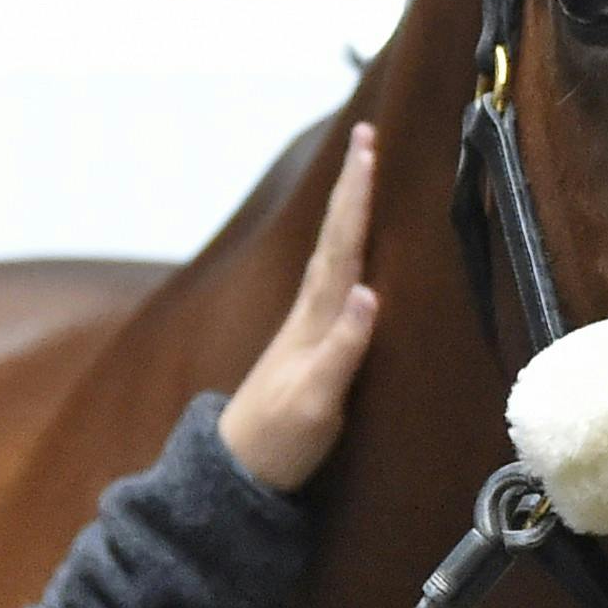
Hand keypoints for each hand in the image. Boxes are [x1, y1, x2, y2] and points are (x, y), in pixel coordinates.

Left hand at [218, 123, 381, 492]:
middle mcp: (309, 314)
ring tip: (362, 173)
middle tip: (366, 134)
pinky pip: (335, 278)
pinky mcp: (309, 344)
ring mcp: (306, 327)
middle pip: (336, 238)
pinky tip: (352, 248)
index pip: (341, 246)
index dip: (356, 198)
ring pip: (333, 253)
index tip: (367, 149)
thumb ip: (342, 349)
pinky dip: (347, 249)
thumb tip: (370, 295)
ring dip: (348, 211)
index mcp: (315, 320)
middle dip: (352, 186)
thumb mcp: (316, 402)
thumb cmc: (279, 442)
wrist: (237, 472)